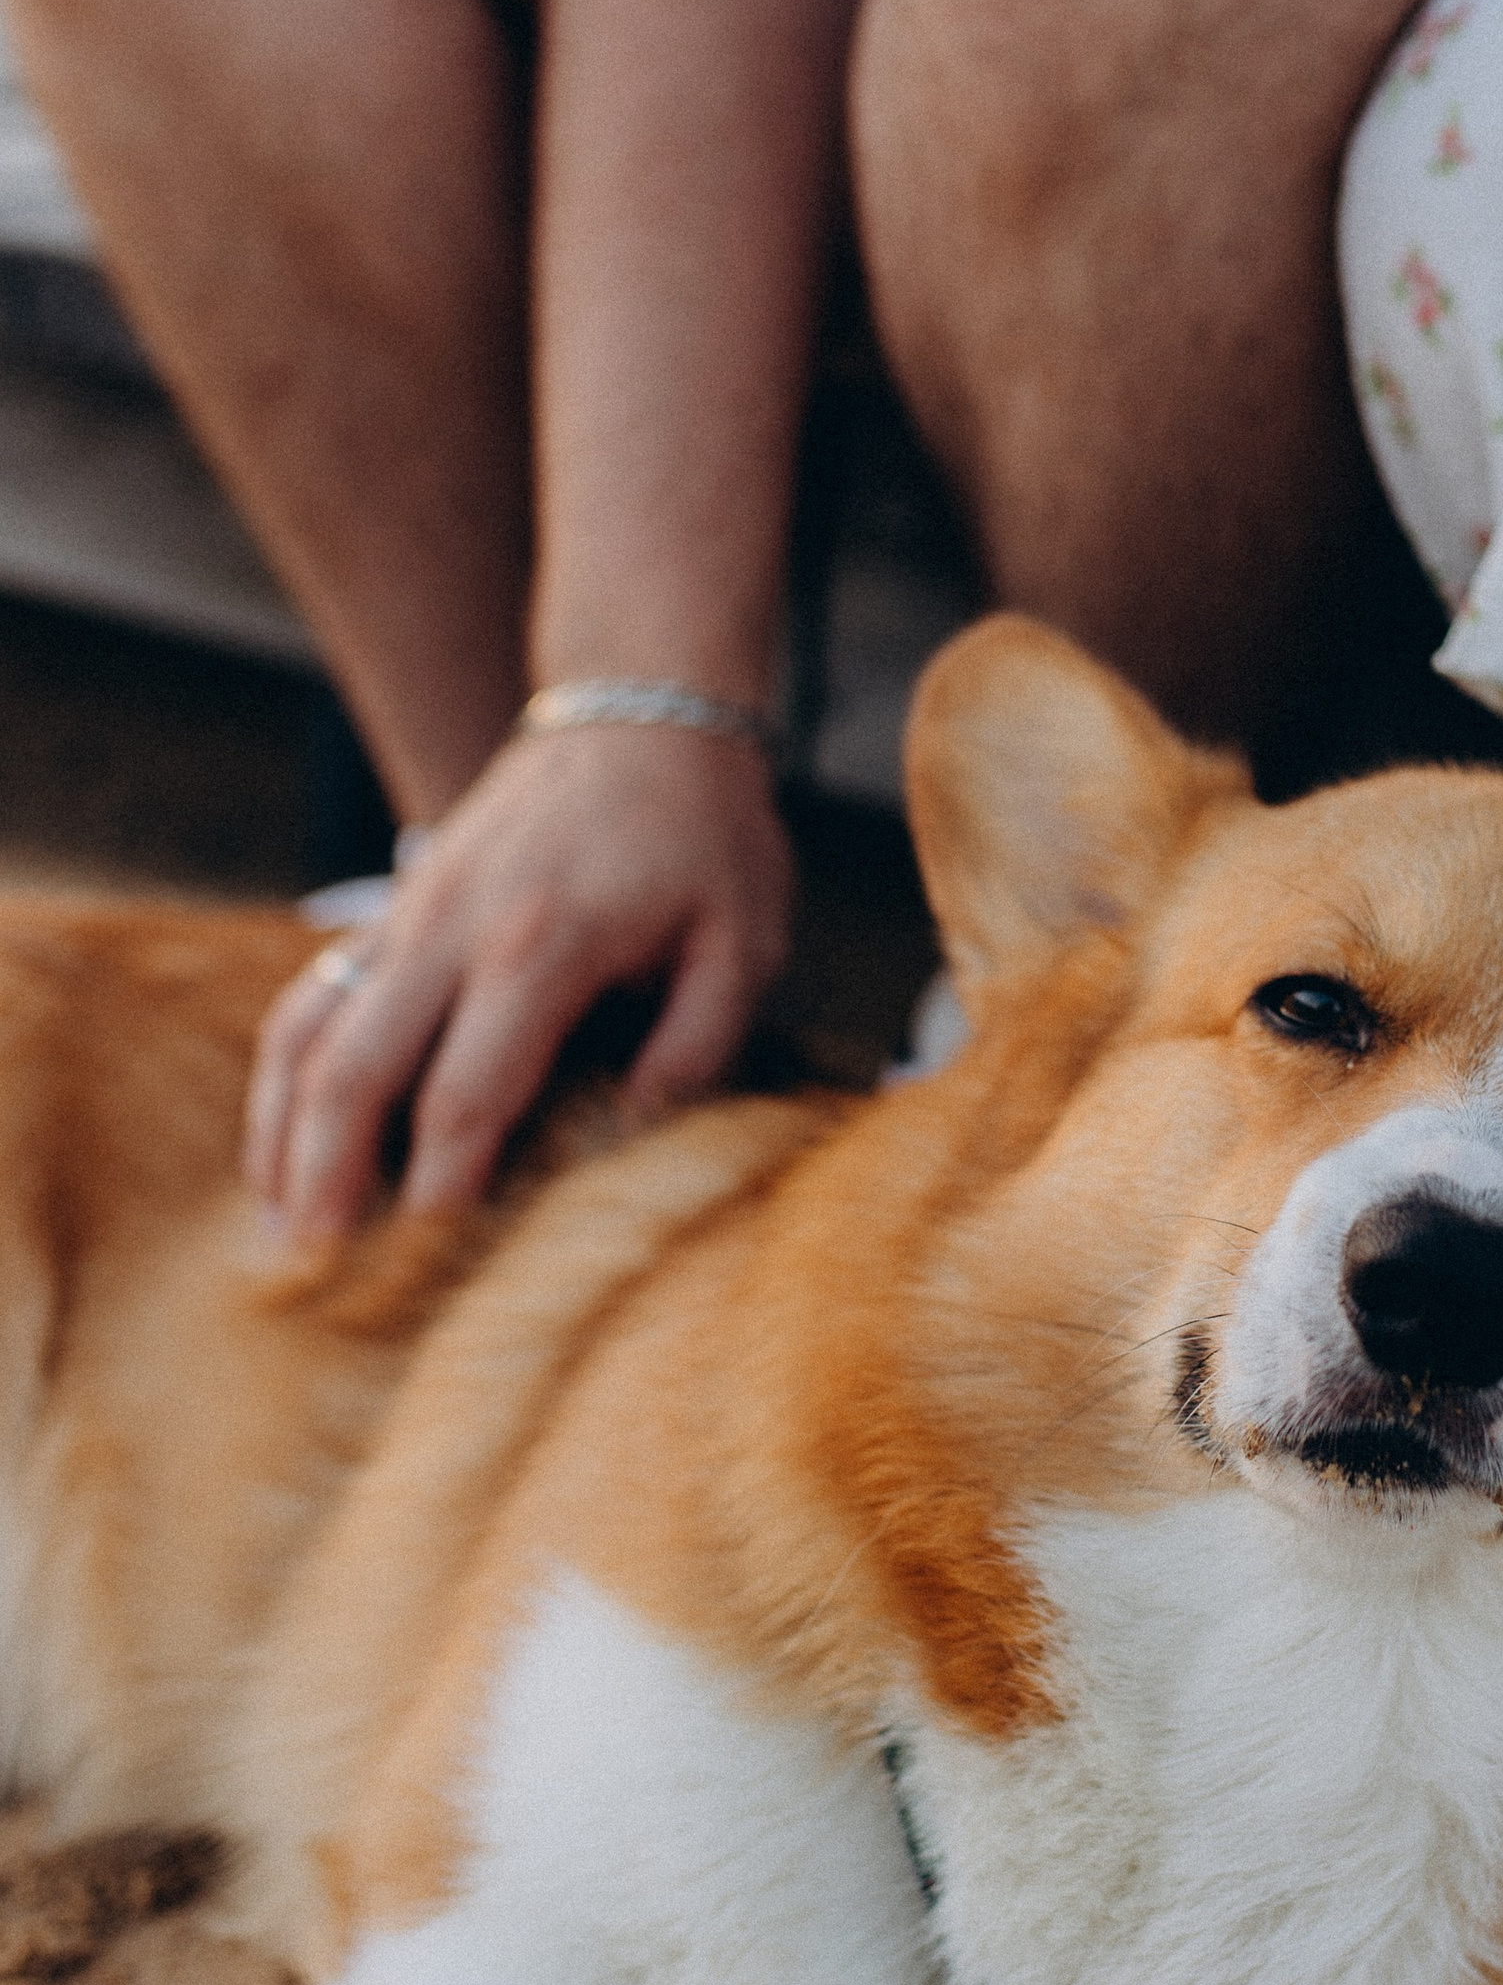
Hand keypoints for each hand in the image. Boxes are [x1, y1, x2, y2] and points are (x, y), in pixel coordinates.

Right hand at [246, 722, 794, 1244]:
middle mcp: (454, 928)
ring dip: (284, 1133)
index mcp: (543, 944)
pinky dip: (286, 1074)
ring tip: (277, 1230)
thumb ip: (699, 1044)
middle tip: (313, 1271)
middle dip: (327, 1176)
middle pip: (357, 1069)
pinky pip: (314, 996)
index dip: (440, 1184)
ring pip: (311, 1031)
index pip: (468, 1090)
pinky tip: (280, 1143)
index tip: (424, 1259)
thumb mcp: (743, 941)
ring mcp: (411, 912)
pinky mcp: (397, 907)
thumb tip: (637, 1134)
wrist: (643, 713)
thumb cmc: (707, 838)